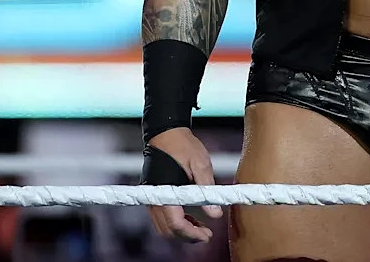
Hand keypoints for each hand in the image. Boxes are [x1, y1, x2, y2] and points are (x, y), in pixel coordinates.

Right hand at [146, 127, 222, 242]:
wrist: (167, 132)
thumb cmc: (183, 145)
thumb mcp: (200, 164)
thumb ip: (207, 189)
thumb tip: (216, 214)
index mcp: (165, 192)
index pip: (176, 224)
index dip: (192, 234)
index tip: (207, 235)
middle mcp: (155, 198)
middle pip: (168, 231)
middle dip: (187, 236)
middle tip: (207, 234)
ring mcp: (152, 197)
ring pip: (164, 227)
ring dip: (182, 231)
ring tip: (202, 228)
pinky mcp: (155, 195)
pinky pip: (163, 217)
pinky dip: (176, 222)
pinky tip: (192, 219)